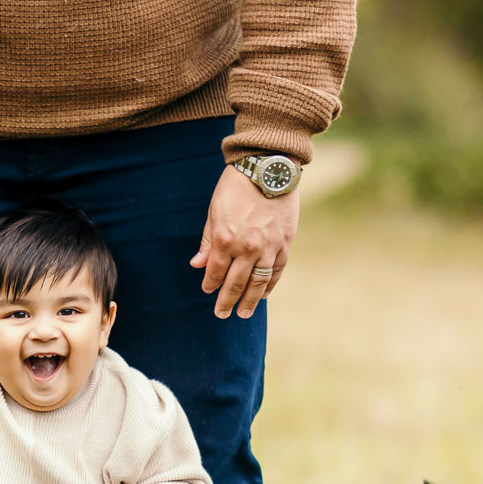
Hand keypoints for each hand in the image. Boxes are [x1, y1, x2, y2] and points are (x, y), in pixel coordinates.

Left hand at [190, 166, 298, 318]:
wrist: (268, 169)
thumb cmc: (236, 187)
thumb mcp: (214, 212)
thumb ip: (207, 241)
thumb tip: (197, 264)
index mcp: (225, 239)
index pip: (215, 272)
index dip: (210, 285)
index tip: (208, 291)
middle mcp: (247, 248)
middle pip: (234, 284)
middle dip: (226, 301)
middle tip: (222, 314)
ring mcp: (268, 248)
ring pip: (257, 284)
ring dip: (249, 301)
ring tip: (243, 314)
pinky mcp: (285, 245)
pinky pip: (276, 273)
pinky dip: (269, 287)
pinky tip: (262, 295)